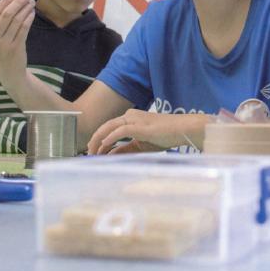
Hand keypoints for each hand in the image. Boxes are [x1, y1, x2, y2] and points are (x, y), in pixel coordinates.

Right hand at [0, 0, 35, 76]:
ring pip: (17, 20)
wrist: (9, 73)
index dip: (5, 1)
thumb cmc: (1, 52)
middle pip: (6, 14)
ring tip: (31, 2)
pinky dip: (29, 18)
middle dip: (17, 2)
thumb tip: (10, 1)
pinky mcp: (16, 47)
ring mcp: (4, 44)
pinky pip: (24, 28)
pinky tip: (32, 12)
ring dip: (25, 8)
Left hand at [86, 109, 210, 154]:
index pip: (109, 128)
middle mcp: (129, 116)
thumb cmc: (164, 136)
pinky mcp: (140, 125)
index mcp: (130, 119)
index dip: (98, 140)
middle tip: (88, 153)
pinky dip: (111, 138)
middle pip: (105, 127)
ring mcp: (134, 119)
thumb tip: (110, 155)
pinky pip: (121, 130)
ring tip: (93, 152)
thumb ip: (125, 149)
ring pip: (110, 127)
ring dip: (99, 140)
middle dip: (94, 140)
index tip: (93, 152)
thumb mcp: (141, 145)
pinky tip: (104, 145)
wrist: (181, 130)